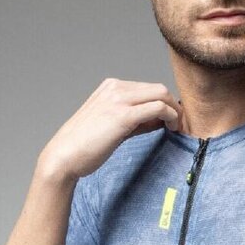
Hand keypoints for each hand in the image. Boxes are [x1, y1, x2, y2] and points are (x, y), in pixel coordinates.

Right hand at [41, 77, 182, 182]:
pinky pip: (158, 108)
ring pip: (161, 94)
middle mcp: (115, 88)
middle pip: (157, 88)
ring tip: (178, 127)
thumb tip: (159, 120)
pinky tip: (172, 128)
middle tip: (180, 123)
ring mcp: (118, 100)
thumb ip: (134, 119)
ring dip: (175, 110)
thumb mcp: (110, 125)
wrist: (63, 157)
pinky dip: (171, 116)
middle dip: (174, 105)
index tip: (171, 119)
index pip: (147, 89)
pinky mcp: (123, 116)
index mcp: (110, 87)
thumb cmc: (84, 146)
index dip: (164, 103)